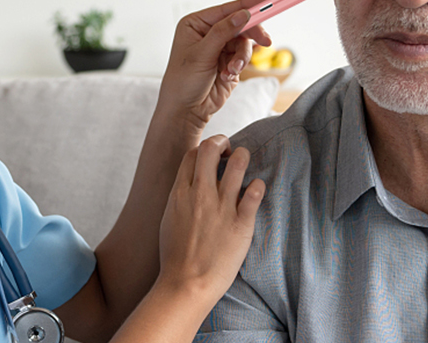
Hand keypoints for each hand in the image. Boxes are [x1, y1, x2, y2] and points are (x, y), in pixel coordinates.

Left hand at [156, 0, 273, 135]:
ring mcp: (220, 47)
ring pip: (245, 42)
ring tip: (232, 70)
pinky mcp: (229, 61)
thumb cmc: (183, 82)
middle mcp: (208, 32)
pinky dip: (239, 65)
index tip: (268, 1)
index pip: (227, 9)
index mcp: (196, 24)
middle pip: (241, 24)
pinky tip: (227, 75)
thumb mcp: (202, 54)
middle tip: (266, 41)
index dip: (249, 5)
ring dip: (242, 57)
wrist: (186, 110)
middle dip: (252, 35)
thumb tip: (243, 14)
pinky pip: (244, 56)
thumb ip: (223, 32)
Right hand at [157, 135, 265, 302]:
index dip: (206, 148)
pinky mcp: (241, 223)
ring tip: (245, 167)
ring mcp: (221, 208)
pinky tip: (255, 191)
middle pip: (211, 148)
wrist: (186, 285)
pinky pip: (255, 191)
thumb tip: (190, 185)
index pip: (192, 153)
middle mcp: (200, 195)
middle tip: (231, 153)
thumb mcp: (169, 219)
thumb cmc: (176, 257)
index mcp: (179, 194)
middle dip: (224, 143)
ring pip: (237, 162)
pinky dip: (258, 185)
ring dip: (244, 157)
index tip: (215, 156)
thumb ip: (180, 198)